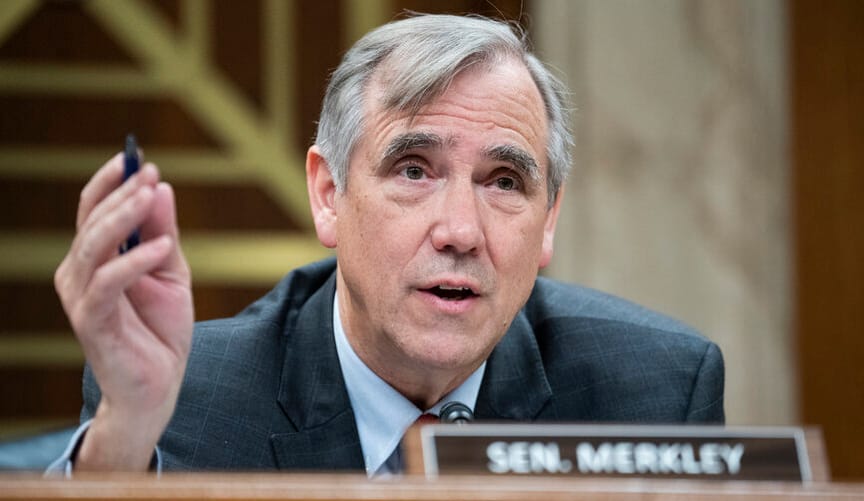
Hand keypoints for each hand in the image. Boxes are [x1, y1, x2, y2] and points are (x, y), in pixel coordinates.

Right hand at [54, 153, 193, 469]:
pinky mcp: (91, 322)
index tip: (138, 158)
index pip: (94, 210)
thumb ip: (165, 234)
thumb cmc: (161, 331)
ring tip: (151, 195)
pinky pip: (108, 283)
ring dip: (124, 217)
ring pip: (93, 246)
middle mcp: (79, 274)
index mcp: (95, 259)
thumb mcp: (172, 273)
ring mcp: (82, 298)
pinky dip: (136, 261)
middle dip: (121, 193)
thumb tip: (161, 187)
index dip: (112, 182)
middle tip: (148, 172)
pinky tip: (164, 247)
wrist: (159, 386)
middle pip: (92, 222)